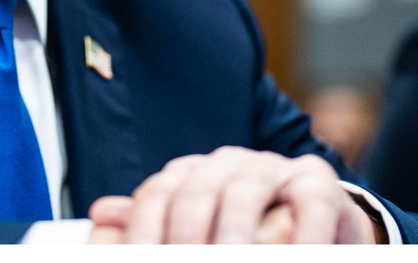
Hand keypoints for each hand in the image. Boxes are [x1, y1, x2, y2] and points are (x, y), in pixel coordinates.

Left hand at [87, 147, 377, 243]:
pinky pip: (309, 204)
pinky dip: (303, 235)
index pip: (157, 195)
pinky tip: (296, 252)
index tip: (142, 261)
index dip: (143, 233)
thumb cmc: (249, 234)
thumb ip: (152, 226)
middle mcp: (229, 165)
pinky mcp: (316, 182)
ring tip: (231, 259)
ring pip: (245, 193)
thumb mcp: (196, 234)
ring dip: (235, 235)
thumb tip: (102, 214)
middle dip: (185, 240)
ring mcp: (273, 169)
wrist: (314, 229)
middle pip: (195, 193)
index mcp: (193, 175)